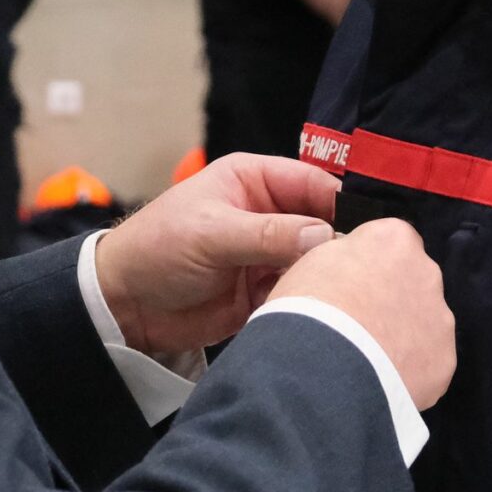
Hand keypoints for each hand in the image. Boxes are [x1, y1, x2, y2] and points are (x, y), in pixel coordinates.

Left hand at [96, 155, 338, 353]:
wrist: (124, 305)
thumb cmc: (156, 249)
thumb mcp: (212, 234)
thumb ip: (269, 234)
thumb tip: (325, 235)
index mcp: (254, 180)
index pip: (314, 183)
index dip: (341, 203)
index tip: (367, 230)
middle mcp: (268, 213)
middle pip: (322, 223)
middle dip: (338, 244)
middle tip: (359, 267)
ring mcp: (268, 253)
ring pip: (315, 261)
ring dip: (324, 276)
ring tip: (338, 292)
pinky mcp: (265, 290)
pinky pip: (299, 292)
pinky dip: (307, 300)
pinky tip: (315, 311)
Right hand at [266, 219, 456, 409]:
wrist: (323, 369)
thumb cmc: (309, 309)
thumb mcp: (312, 262)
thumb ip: (343, 257)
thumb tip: (349, 266)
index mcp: (393, 239)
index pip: (389, 241)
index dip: (369, 264)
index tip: (349, 284)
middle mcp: (427, 272)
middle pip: (412, 280)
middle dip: (392, 298)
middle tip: (359, 324)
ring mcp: (440, 318)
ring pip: (424, 322)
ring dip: (403, 334)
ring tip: (368, 357)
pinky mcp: (444, 360)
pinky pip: (428, 361)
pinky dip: (410, 369)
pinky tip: (382, 379)